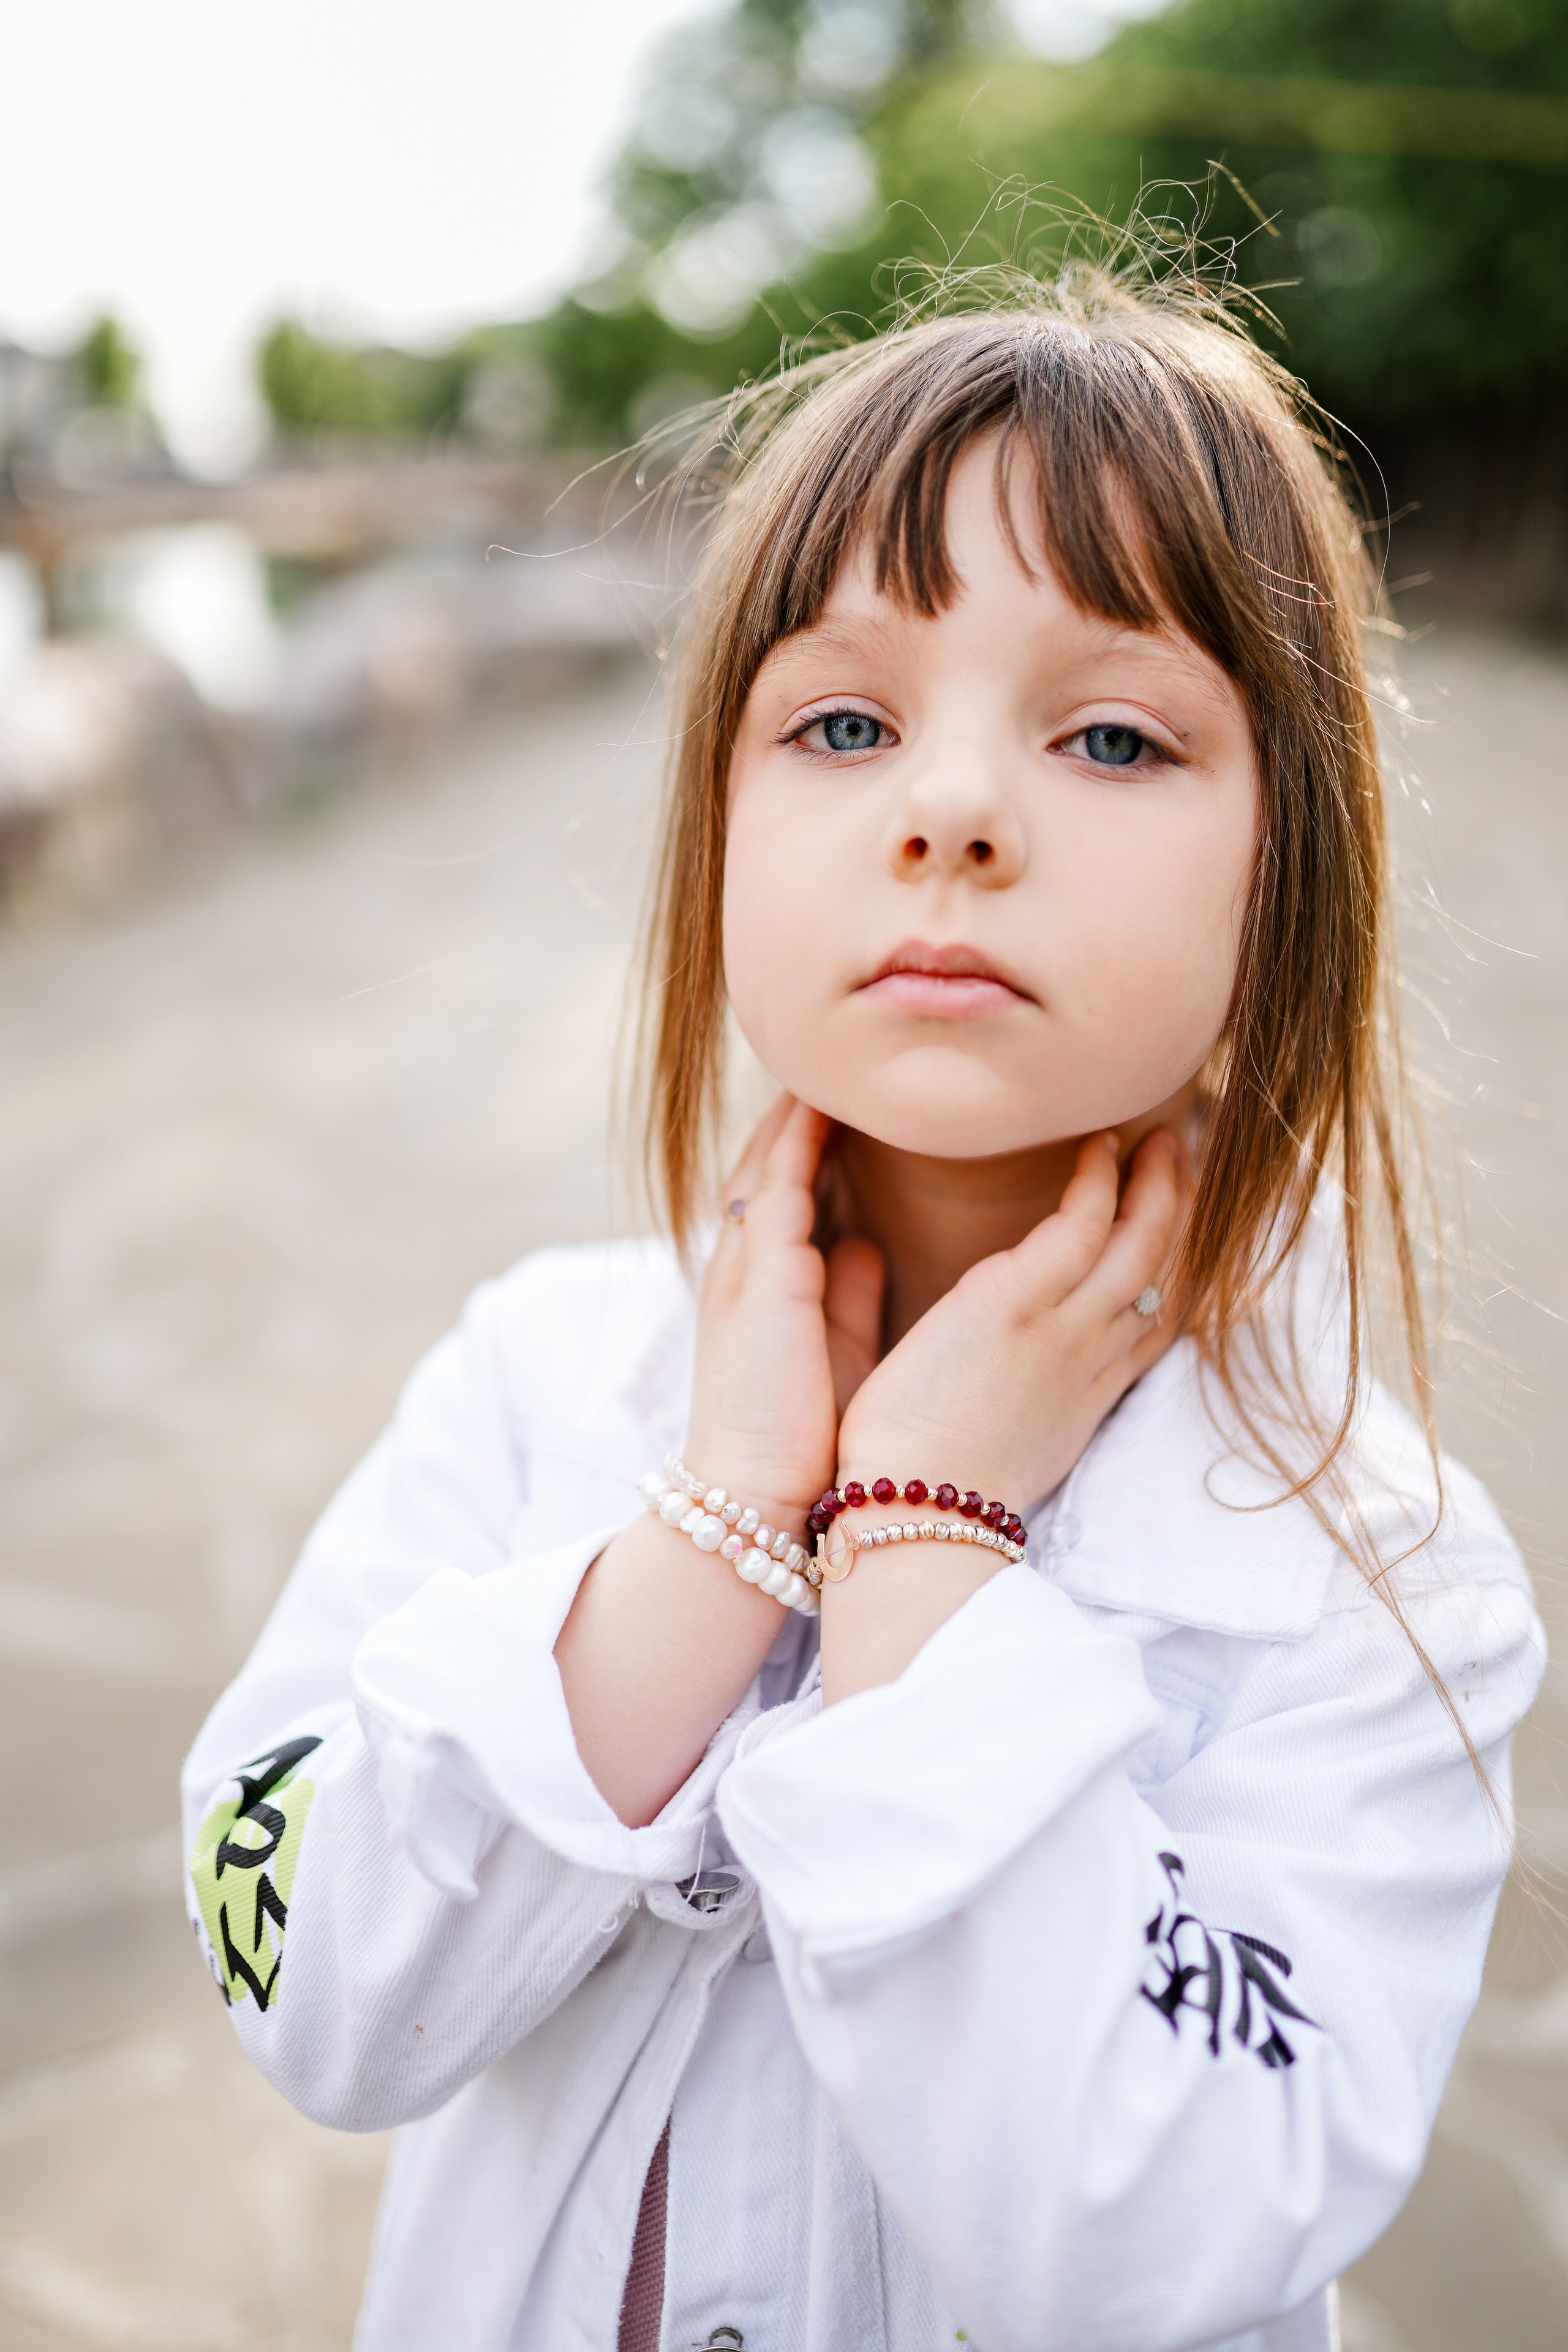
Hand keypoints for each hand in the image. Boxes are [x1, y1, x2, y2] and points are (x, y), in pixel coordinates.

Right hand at [683, 1096, 886, 1527]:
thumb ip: (844, 1294)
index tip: (843, 1097)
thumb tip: (865, 1244)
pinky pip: (777, 1186)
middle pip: (764, 1164)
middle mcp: (742, 1269)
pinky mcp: (763, 1279)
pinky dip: (799, 1140)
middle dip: (794, 1114)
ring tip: (830, 1059)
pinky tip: (826, 1101)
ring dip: (796, 1111)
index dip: (806, 1142)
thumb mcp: (831, 1351)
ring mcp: (745, 1270)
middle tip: (834, 1057)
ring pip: (766, 1162)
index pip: (779, 1193)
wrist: (758, 1500)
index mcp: (759, 1289)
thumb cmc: (801, 1441)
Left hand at [836, 1129, 1188, 1513]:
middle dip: (1182, 1213)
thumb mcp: (998, 1437)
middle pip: (1168, 1275)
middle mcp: (1091, 1361)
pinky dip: (1102, 1180)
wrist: (914, 1519)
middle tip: (1181, 1158)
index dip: (1175, 1269)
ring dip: (1159, 1183)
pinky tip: (1101, 1145)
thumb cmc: (931, 1486)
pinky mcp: (1019, 1304)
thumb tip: (996, 1362)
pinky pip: (1083, 1224)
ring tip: (1158, 1136)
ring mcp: (1064, 1330)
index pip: (1154, 1323)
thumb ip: (1012, 1389)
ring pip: (1144, 1242)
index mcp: (1083, 1395)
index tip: (1178, 1227)